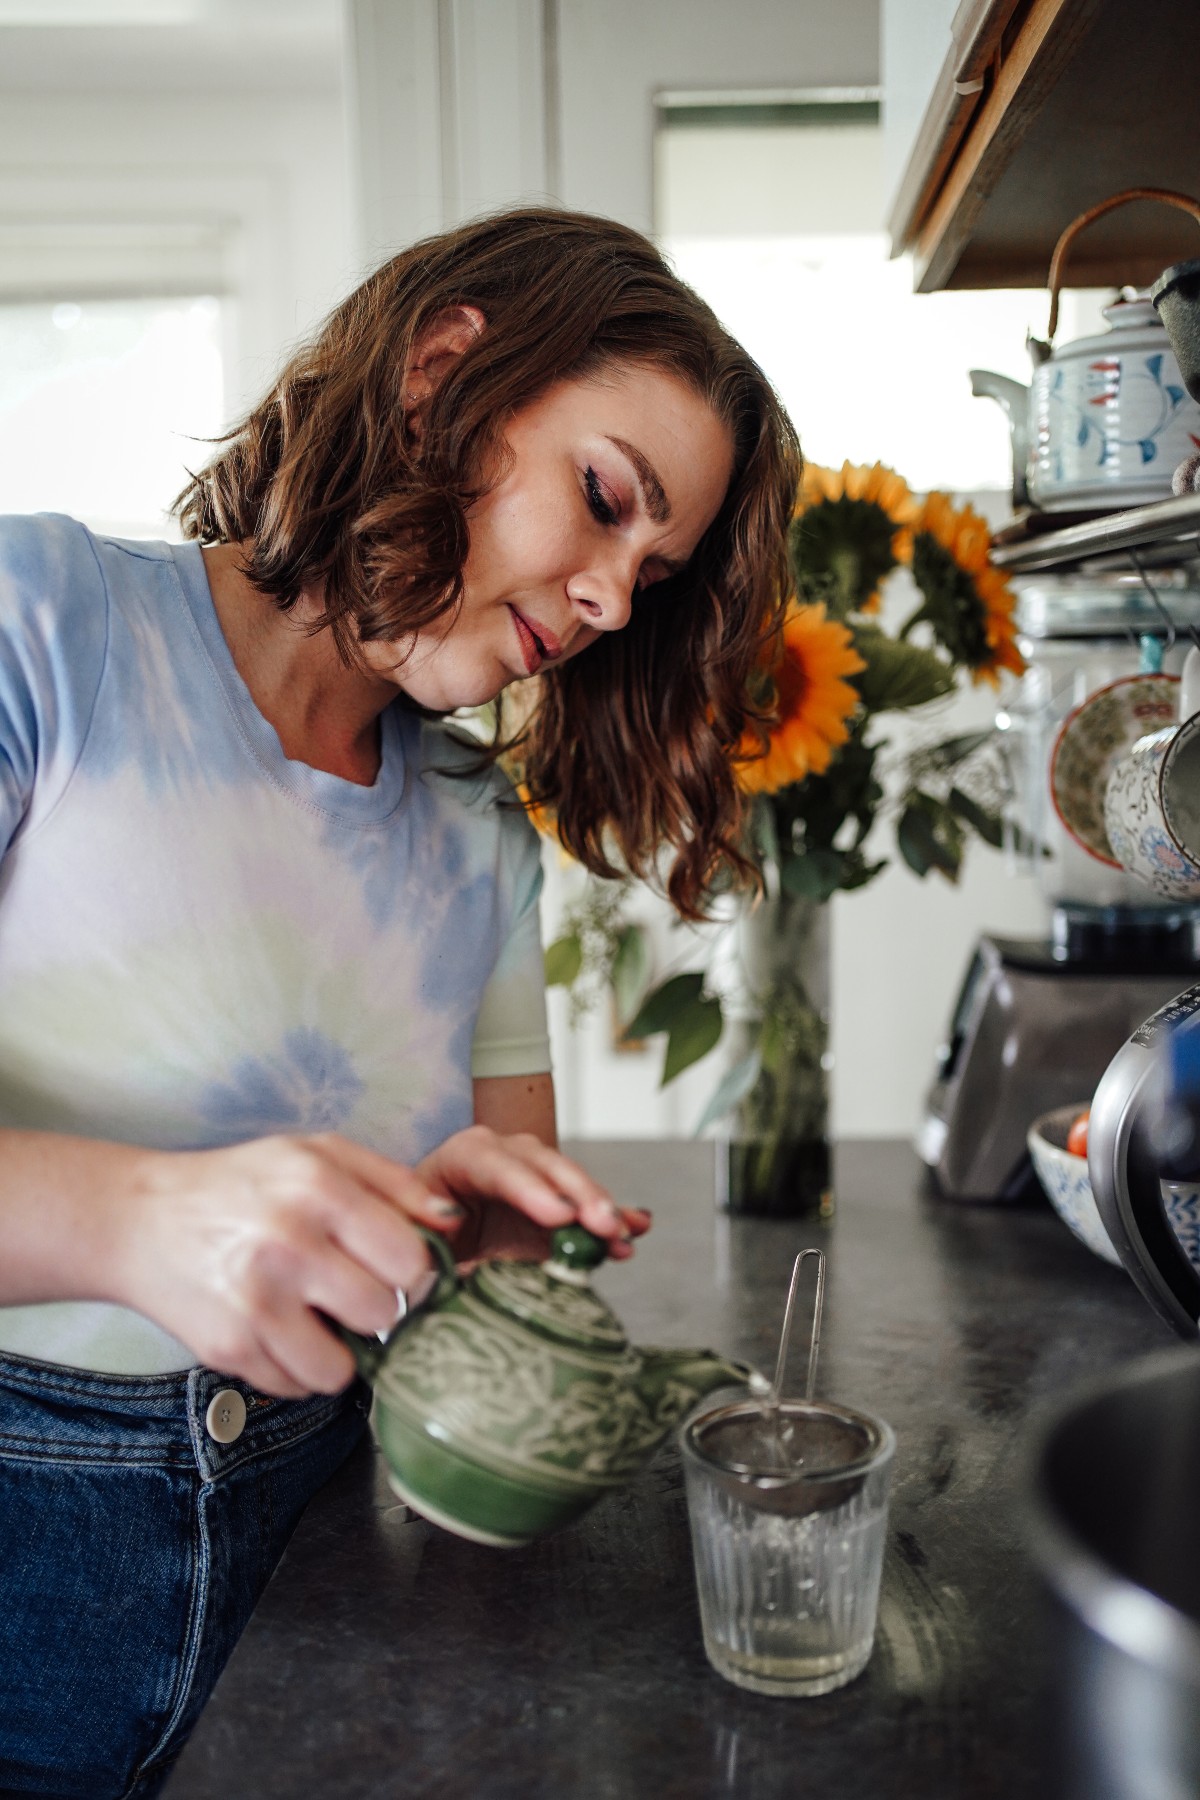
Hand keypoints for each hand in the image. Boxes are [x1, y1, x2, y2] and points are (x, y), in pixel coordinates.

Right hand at [118, 1133, 461, 1399]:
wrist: (143, 1219)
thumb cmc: (245, 1185)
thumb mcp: (318, 1154)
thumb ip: (393, 1182)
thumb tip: (454, 1221)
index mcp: (319, 1187)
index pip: (411, 1260)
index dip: (413, 1272)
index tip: (395, 1269)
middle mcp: (287, 1243)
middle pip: (383, 1315)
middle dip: (374, 1309)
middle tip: (349, 1292)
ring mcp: (255, 1301)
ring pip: (343, 1369)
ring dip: (338, 1351)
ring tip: (317, 1317)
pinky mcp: (228, 1348)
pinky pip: (296, 1386)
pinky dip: (296, 1367)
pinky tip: (279, 1331)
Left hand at [415, 1126, 651, 1265]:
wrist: (430, 1250)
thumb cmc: (420, 1244)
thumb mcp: (418, 1248)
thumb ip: (433, 1250)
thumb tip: (451, 1251)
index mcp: (457, 1159)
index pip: (490, 1162)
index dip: (527, 1187)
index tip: (559, 1215)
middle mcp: (498, 1156)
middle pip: (541, 1163)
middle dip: (576, 1193)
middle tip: (603, 1224)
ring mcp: (531, 1176)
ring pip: (569, 1181)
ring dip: (599, 1208)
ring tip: (622, 1235)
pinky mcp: (555, 1202)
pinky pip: (586, 1207)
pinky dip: (611, 1218)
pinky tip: (635, 1228)